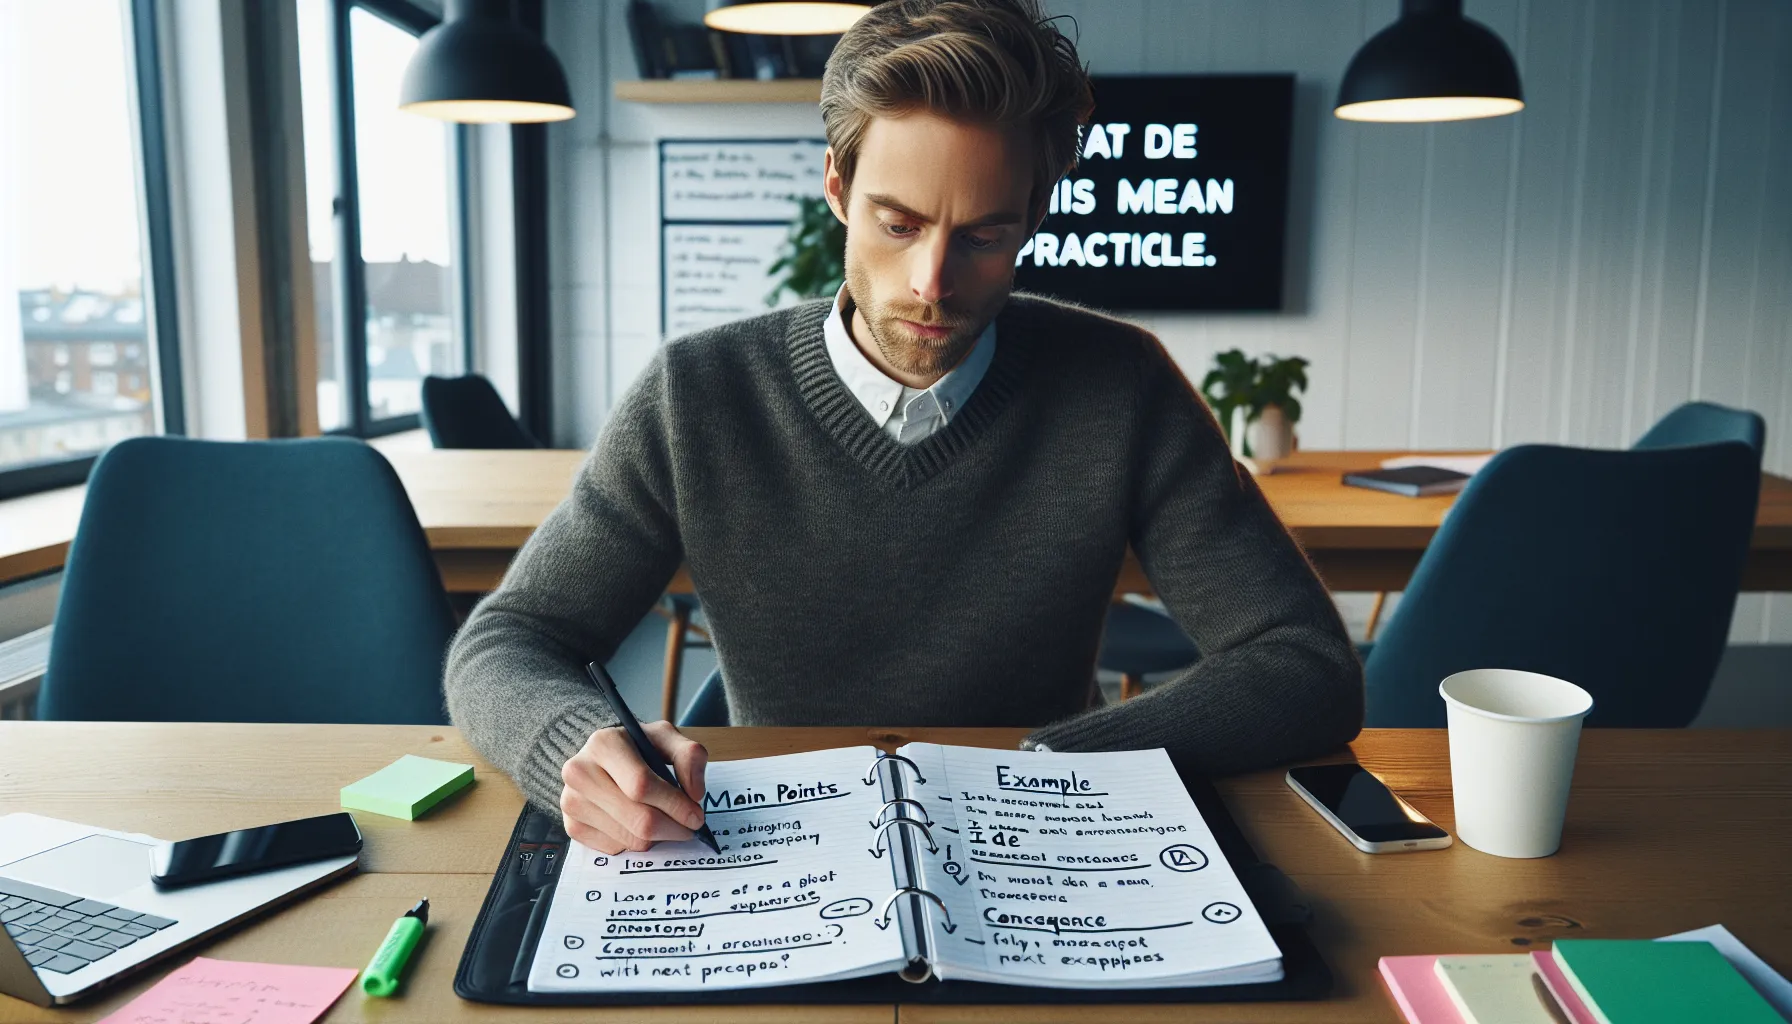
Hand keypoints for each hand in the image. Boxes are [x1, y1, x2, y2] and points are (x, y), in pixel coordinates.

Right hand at [559, 721, 707, 853]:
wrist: (601, 758)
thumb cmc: (637, 748)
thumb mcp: (666, 738)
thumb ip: (689, 756)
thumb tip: (695, 794)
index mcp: (604, 744)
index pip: (642, 785)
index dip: (675, 805)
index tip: (696, 816)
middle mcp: (580, 772)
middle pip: (638, 819)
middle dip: (673, 829)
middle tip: (689, 828)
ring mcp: (572, 802)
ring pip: (629, 839)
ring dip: (657, 838)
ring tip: (665, 822)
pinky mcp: (572, 826)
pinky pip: (615, 849)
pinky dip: (635, 843)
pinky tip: (637, 824)